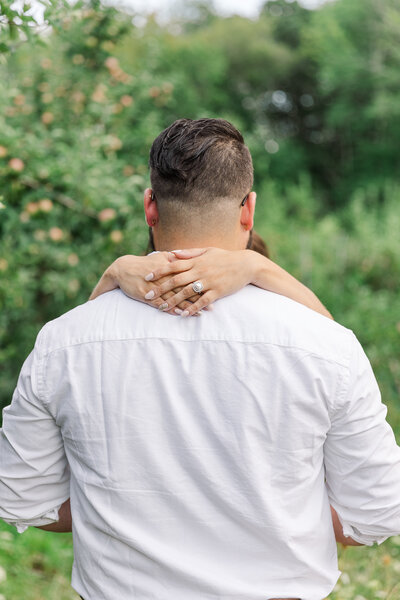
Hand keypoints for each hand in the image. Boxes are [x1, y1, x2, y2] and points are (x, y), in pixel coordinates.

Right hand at [93, 253, 202, 314]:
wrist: (122, 269)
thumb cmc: (143, 263)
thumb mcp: (159, 257)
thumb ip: (174, 257)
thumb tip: (188, 256)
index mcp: (169, 266)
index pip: (188, 276)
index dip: (201, 283)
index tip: (213, 289)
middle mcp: (163, 277)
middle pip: (184, 288)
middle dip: (198, 298)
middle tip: (212, 305)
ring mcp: (154, 287)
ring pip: (174, 298)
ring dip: (187, 306)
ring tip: (200, 313)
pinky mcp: (146, 296)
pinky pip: (161, 304)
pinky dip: (171, 309)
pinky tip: (180, 314)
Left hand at [141, 247, 256, 315]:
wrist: (247, 264)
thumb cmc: (226, 257)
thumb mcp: (207, 250)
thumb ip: (189, 253)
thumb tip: (172, 254)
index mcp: (196, 261)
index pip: (173, 266)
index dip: (158, 271)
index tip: (146, 277)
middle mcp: (200, 271)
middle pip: (175, 281)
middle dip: (160, 289)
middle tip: (147, 296)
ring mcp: (208, 282)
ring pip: (186, 293)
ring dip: (173, 301)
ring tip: (161, 308)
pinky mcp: (217, 292)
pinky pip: (202, 302)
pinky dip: (192, 308)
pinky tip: (183, 315)